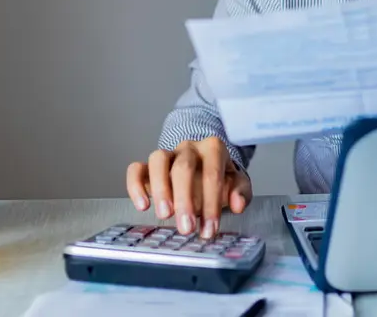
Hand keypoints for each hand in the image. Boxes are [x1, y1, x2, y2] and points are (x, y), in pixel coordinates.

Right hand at [126, 137, 252, 238]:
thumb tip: (238, 203)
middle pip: (183, 167)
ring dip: (160, 189)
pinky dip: (135, 185)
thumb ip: (241, 192)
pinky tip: (143, 205)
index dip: (211, 203)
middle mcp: (189, 147)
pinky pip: (136, 168)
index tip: (209, 228)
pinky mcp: (148, 165)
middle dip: (185, 200)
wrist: (204, 168)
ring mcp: (168, 154)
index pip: (212, 174)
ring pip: (158, 161)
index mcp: (213, 149)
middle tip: (187, 228)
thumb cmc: (219, 178)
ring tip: (165, 215)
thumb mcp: (237, 183)